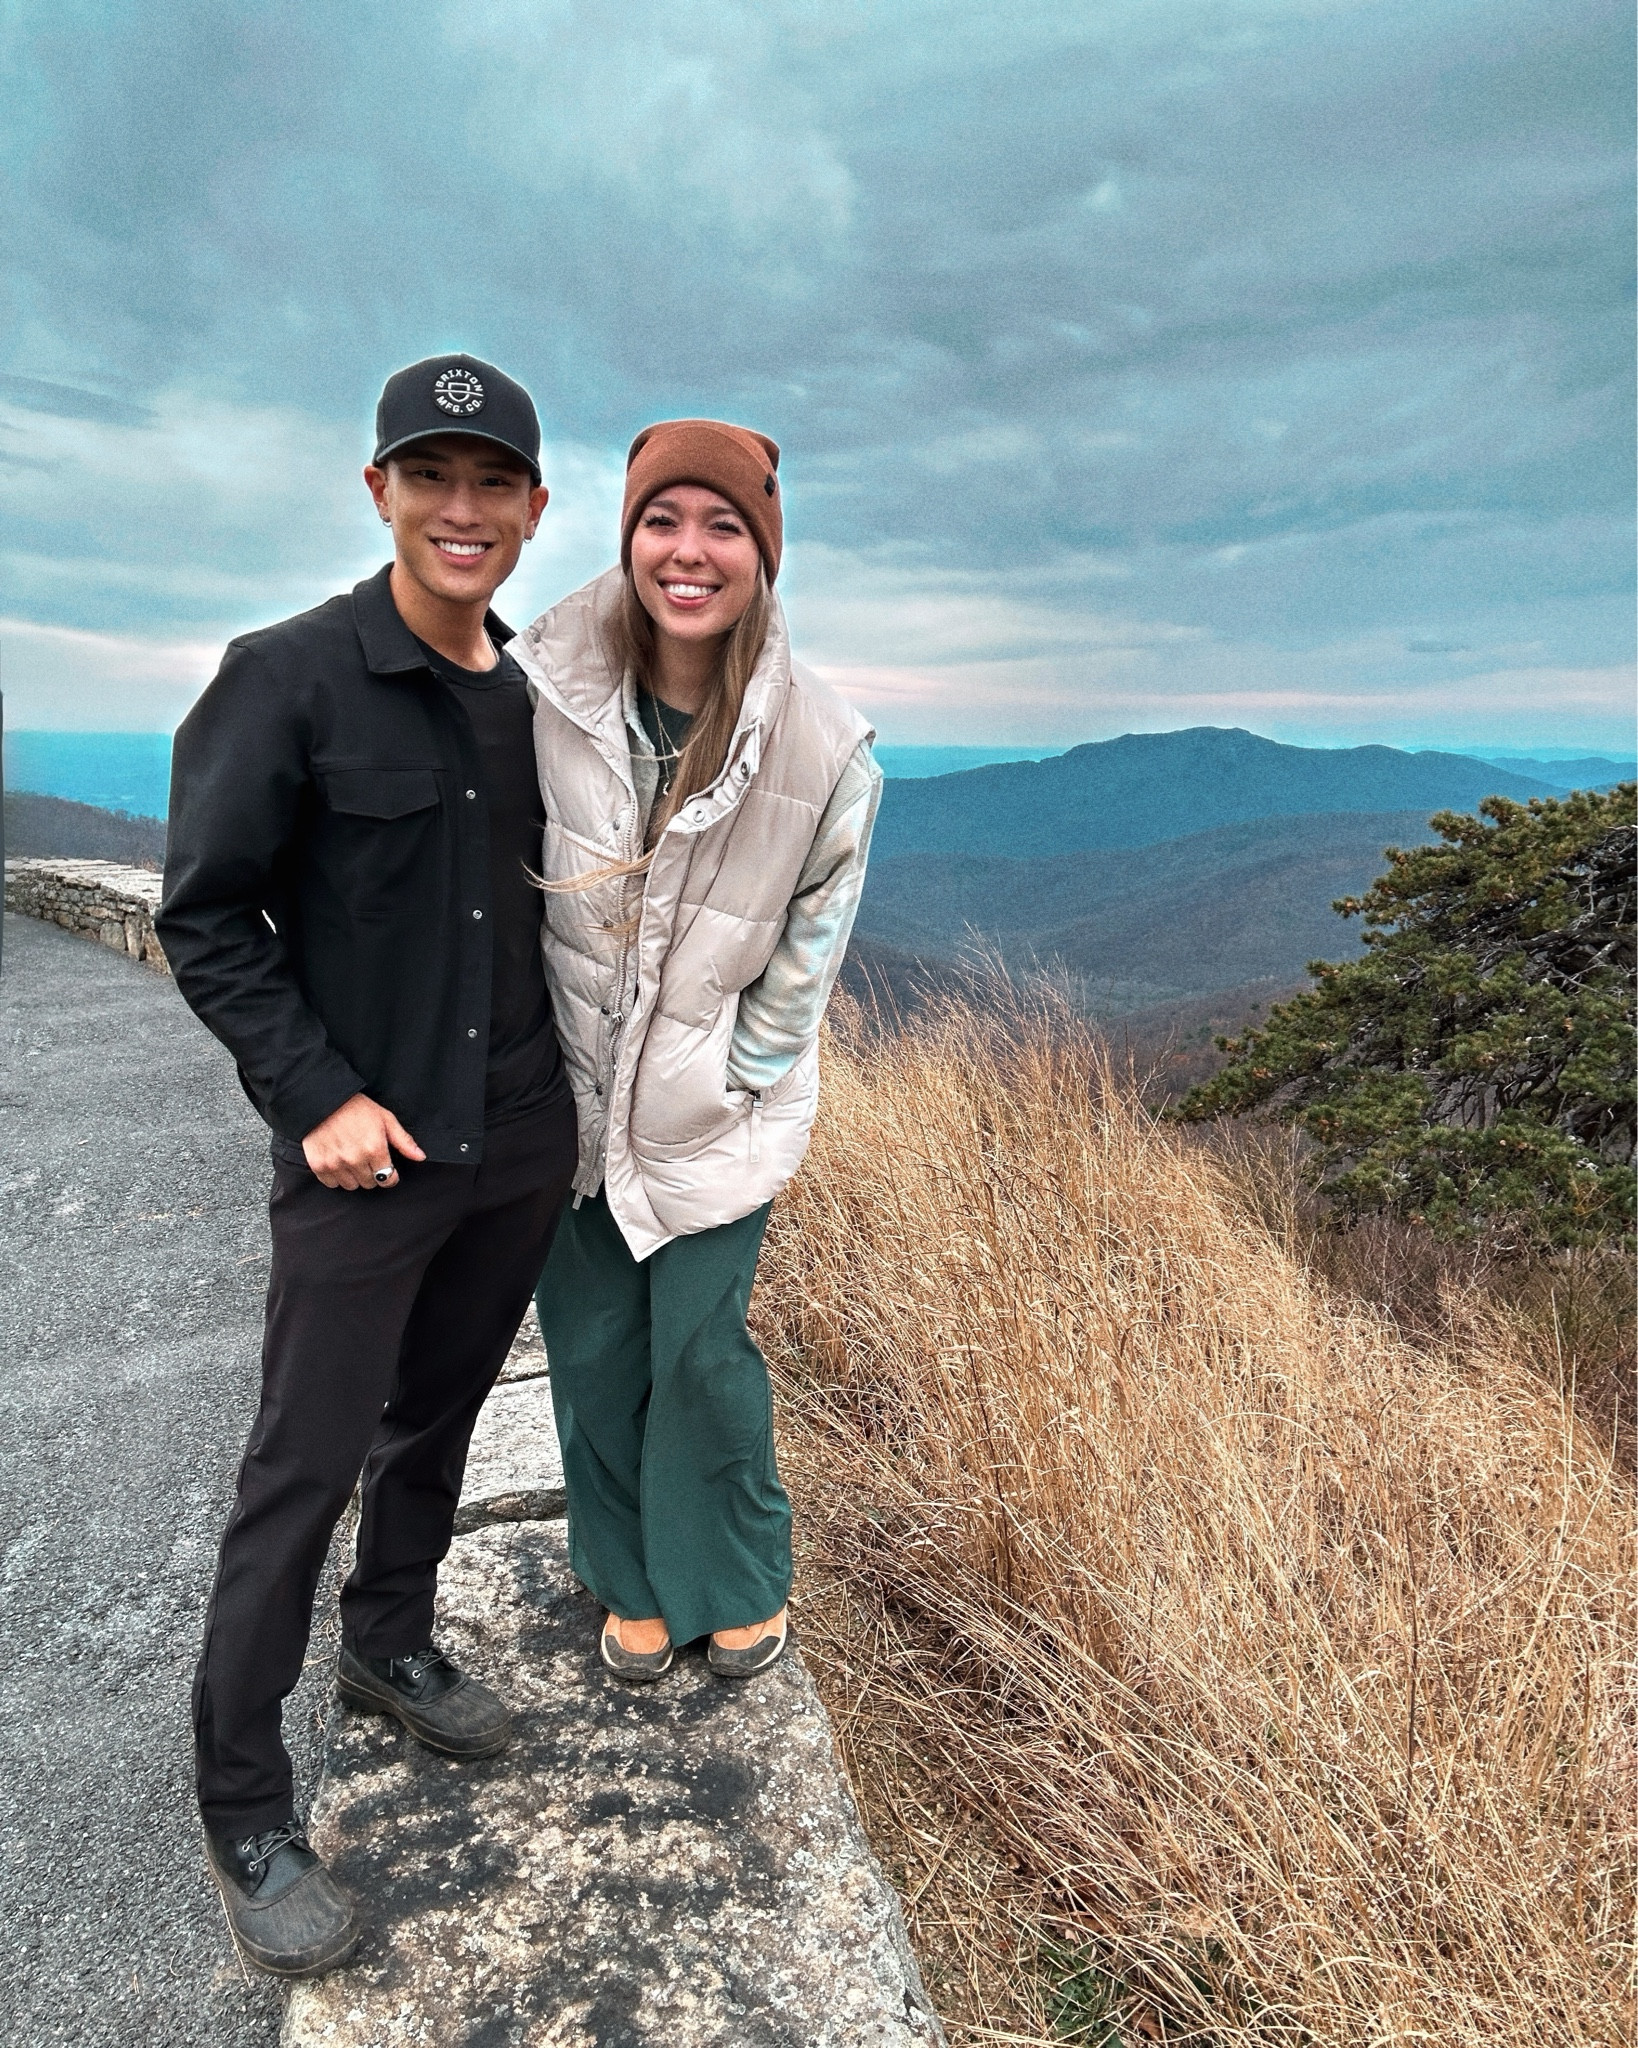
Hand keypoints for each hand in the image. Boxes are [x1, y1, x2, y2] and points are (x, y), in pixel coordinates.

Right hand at [302, 1093, 425, 1190]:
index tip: (387, 1170)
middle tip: (367, 1159)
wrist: (323, 1099)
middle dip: (372, 1174)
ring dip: (354, 1176)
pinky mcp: (318, 1165)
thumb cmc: (356, 1107)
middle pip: (370, 1183)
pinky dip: (335, 1176)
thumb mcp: (385, 1119)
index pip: (388, 1179)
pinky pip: (331, 1183)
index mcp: (374, 1149)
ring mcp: (335, 1163)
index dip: (390, 1175)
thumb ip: (403, 1141)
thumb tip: (420, 1157)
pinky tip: (337, 1161)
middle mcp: (355, 1159)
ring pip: (351, 1186)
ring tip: (352, 1159)